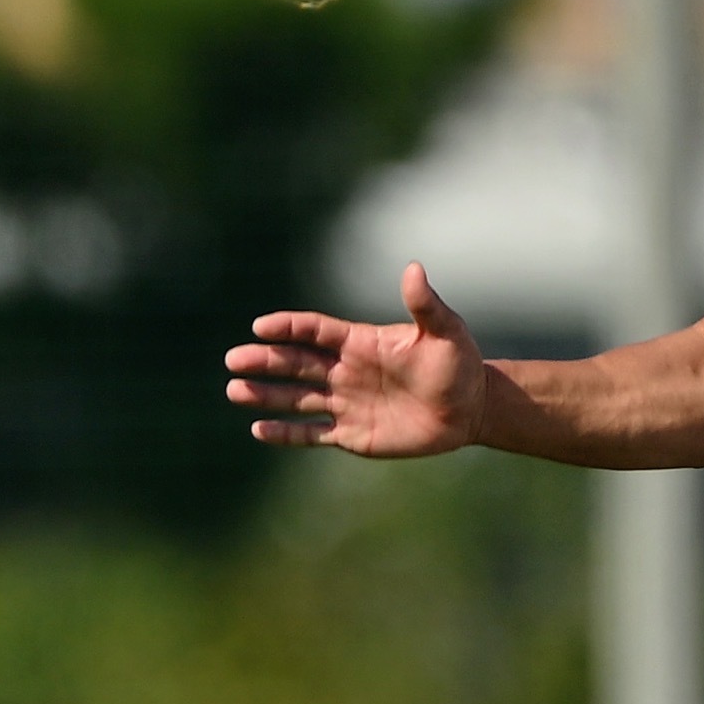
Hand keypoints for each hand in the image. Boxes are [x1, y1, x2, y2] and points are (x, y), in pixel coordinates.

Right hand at [223, 262, 486, 457]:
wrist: (469, 410)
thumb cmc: (458, 365)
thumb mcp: (445, 332)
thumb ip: (424, 305)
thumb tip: (413, 269)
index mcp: (360, 343)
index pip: (315, 331)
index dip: (288, 327)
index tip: (261, 326)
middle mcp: (345, 371)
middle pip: (295, 363)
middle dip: (264, 361)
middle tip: (234, 360)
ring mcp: (345, 403)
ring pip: (295, 398)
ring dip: (265, 395)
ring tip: (235, 390)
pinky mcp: (351, 434)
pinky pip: (311, 433)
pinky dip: (285, 433)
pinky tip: (258, 430)